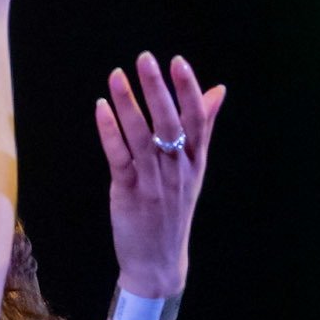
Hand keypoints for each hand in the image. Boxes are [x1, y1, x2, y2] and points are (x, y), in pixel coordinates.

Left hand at [94, 53, 223, 297]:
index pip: (196, 119)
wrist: (159, 260)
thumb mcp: (195, 168)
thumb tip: (218, 90)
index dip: (188, 89)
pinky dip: (110, 132)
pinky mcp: (130, 193)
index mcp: (195, 160)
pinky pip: (119, 158)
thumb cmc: (175, 208)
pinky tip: (101, 109)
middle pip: (170, 123)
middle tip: (146, 59)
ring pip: (142, 137)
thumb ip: (204, 126)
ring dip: (128, 104)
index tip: (178, 62)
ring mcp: (153, 182)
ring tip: (116, 76)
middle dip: (158, 89)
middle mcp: (177, 169)